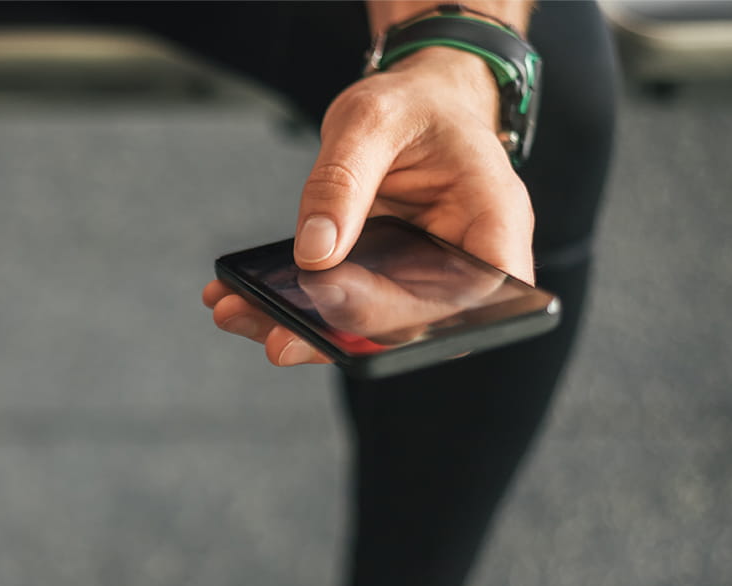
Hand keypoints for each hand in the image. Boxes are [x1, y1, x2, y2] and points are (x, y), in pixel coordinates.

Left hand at [204, 47, 533, 365]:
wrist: (416, 103)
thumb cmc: (416, 105)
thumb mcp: (373, 118)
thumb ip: (343, 181)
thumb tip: (314, 253)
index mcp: (492, 221)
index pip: (469, 295)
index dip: (404, 312)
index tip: (336, 304)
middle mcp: (464, 265)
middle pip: (412, 327)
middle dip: (337, 335)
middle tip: (274, 336)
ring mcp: (423, 282)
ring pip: (369, 331)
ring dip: (302, 331)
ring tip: (238, 315)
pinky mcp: (383, 286)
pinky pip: (342, 310)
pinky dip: (290, 310)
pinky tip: (241, 302)